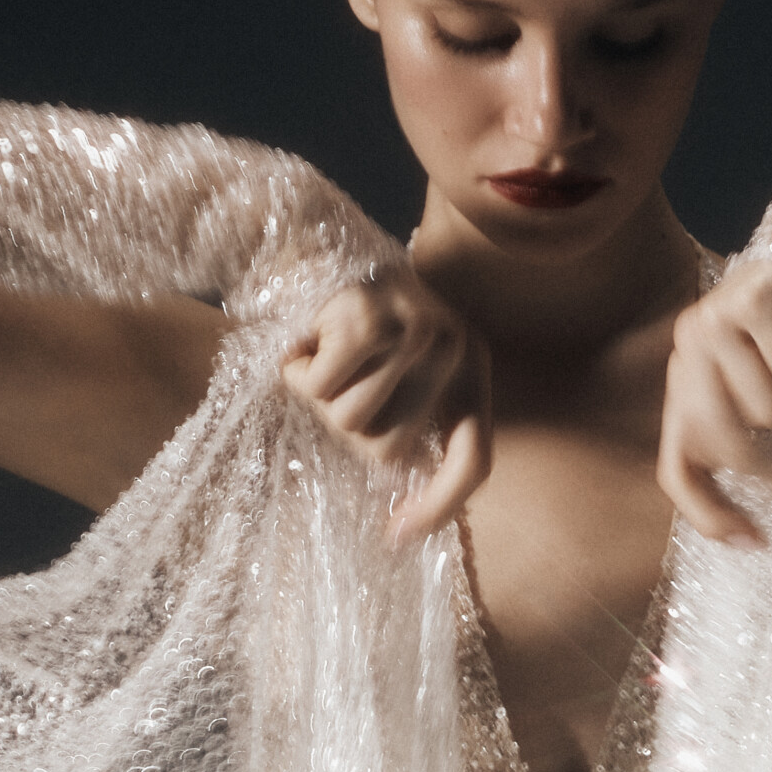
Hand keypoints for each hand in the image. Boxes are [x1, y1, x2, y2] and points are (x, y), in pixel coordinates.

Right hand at [282, 270, 490, 539]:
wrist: (307, 235)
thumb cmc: (349, 319)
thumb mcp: (400, 368)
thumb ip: (413, 422)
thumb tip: (404, 519)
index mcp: (472, 366)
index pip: (473, 461)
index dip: (438, 508)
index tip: (396, 537)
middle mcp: (455, 346)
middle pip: (391, 452)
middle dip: (347, 428)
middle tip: (339, 379)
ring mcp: (415, 329)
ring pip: (350, 422)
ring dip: (319, 398)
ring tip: (323, 351)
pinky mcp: (368, 317)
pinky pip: (320, 388)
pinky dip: (298, 372)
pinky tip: (306, 337)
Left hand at [656, 258, 771, 545]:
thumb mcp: (771, 386)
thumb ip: (752, 435)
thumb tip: (763, 529)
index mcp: (686, 379)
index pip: (678, 469)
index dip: (709, 515)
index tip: (754, 543)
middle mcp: (689, 348)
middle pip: (734, 451)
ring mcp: (716, 320)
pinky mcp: (754, 298)